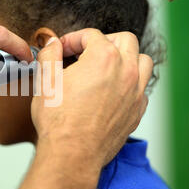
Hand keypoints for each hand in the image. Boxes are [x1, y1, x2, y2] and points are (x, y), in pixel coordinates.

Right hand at [0, 29, 152, 188]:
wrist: (72, 154)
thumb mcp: (46, 80)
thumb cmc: (59, 120)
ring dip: (126, 58)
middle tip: (86, 52)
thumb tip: (53, 43)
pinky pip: (141, 87)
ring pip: (142, 61)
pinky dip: (129, 82)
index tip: (62, 50)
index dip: (72, 39)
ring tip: (106, 67)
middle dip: (104, 41)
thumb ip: (50, 54)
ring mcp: (135, 93)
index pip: (91, 35)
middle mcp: (126, 72)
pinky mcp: (137, 111)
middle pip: (124, 40)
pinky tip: (111, 91)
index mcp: (104, 58)